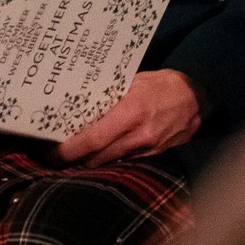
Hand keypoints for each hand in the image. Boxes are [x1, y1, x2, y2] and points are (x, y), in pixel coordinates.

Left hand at [56, 69, 201, 167]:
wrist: (194, 99)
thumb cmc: (158, 85)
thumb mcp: (130, 82)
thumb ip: (106, 94)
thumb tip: (74, 101)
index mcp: (132, 111)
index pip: (95, 138)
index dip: (71, 150)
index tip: (52, 152)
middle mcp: (140, 134)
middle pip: (98, 157)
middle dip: (72, 160)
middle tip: (49, 156)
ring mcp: (148, 148)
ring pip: (109, 163)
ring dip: (87, 162)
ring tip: (66, 157)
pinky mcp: (154, 156)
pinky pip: (123, 162)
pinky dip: (106, 161)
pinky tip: (92, 156)